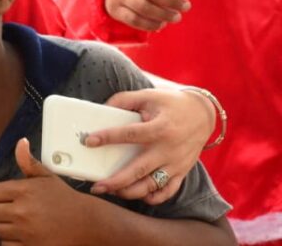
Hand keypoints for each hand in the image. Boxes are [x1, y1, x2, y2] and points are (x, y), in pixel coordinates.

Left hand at [0, 139, 92, 245]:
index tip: (8, 198)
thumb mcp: (47, 178)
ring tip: (20, 223)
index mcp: (24, 190)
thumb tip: (21, 142)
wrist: (87, 224)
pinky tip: (23, 236)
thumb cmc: (64, 200)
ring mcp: (26, 231)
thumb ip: (29, 162)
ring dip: (6, 227)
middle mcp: (22, 211)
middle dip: (0, 211)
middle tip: (14, 211)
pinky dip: (12, 242)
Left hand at [85, 88, 211, 203]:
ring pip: (151, 185)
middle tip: (96, 186)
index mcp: (160, 128)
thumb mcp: (147, 95)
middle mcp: (169, 149)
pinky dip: (153, 197)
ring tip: (111, 190)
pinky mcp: (182, 171)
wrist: (203, 114)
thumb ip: (123, 100)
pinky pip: (168, 191)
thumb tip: (101, 110)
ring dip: (130, 192)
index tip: (89, 141)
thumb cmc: (171, 104)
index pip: (130, 134)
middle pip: (139, 170)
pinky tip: (137, 195)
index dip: (108, 137)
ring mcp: (176, 163)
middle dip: (115, 181)